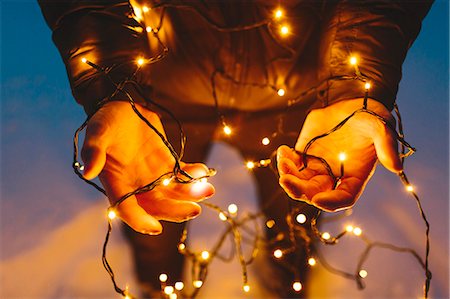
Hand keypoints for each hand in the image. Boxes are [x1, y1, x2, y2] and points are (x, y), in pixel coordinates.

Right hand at [81, 101, 214, 233]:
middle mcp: (136, 184)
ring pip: (173, 192)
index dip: (139, 221)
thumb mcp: (97, 132)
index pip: (126, 209)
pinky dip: (193, 175)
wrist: (121, 107)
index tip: (156, 228)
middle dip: (175, 210)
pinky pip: (181, 174)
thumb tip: (87, 171)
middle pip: (156, 205)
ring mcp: (153, 174)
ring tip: (208, 190)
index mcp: (116, 182)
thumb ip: (93, 151)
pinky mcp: (166, 163)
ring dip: (190, 195)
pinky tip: (204, 171)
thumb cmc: (105, 120)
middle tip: (195, 210)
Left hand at [277, 98, 401, 211]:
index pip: (343, 197)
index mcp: (355, 175)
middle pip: (315, 193)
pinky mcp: (305, 152)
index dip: (331, 202)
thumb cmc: (371, 116)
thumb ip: (386, 145)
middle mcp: (334, 175)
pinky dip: (284, 161)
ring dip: (288, 177)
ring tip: (284, 162)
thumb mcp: (382, 127)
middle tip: (286, 181)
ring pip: (300, 181)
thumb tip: (396, 168)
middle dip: (300, 191)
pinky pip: (291, 164)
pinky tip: (283, 150)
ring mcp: (317, 165)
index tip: (317, 200)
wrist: (353, 100)